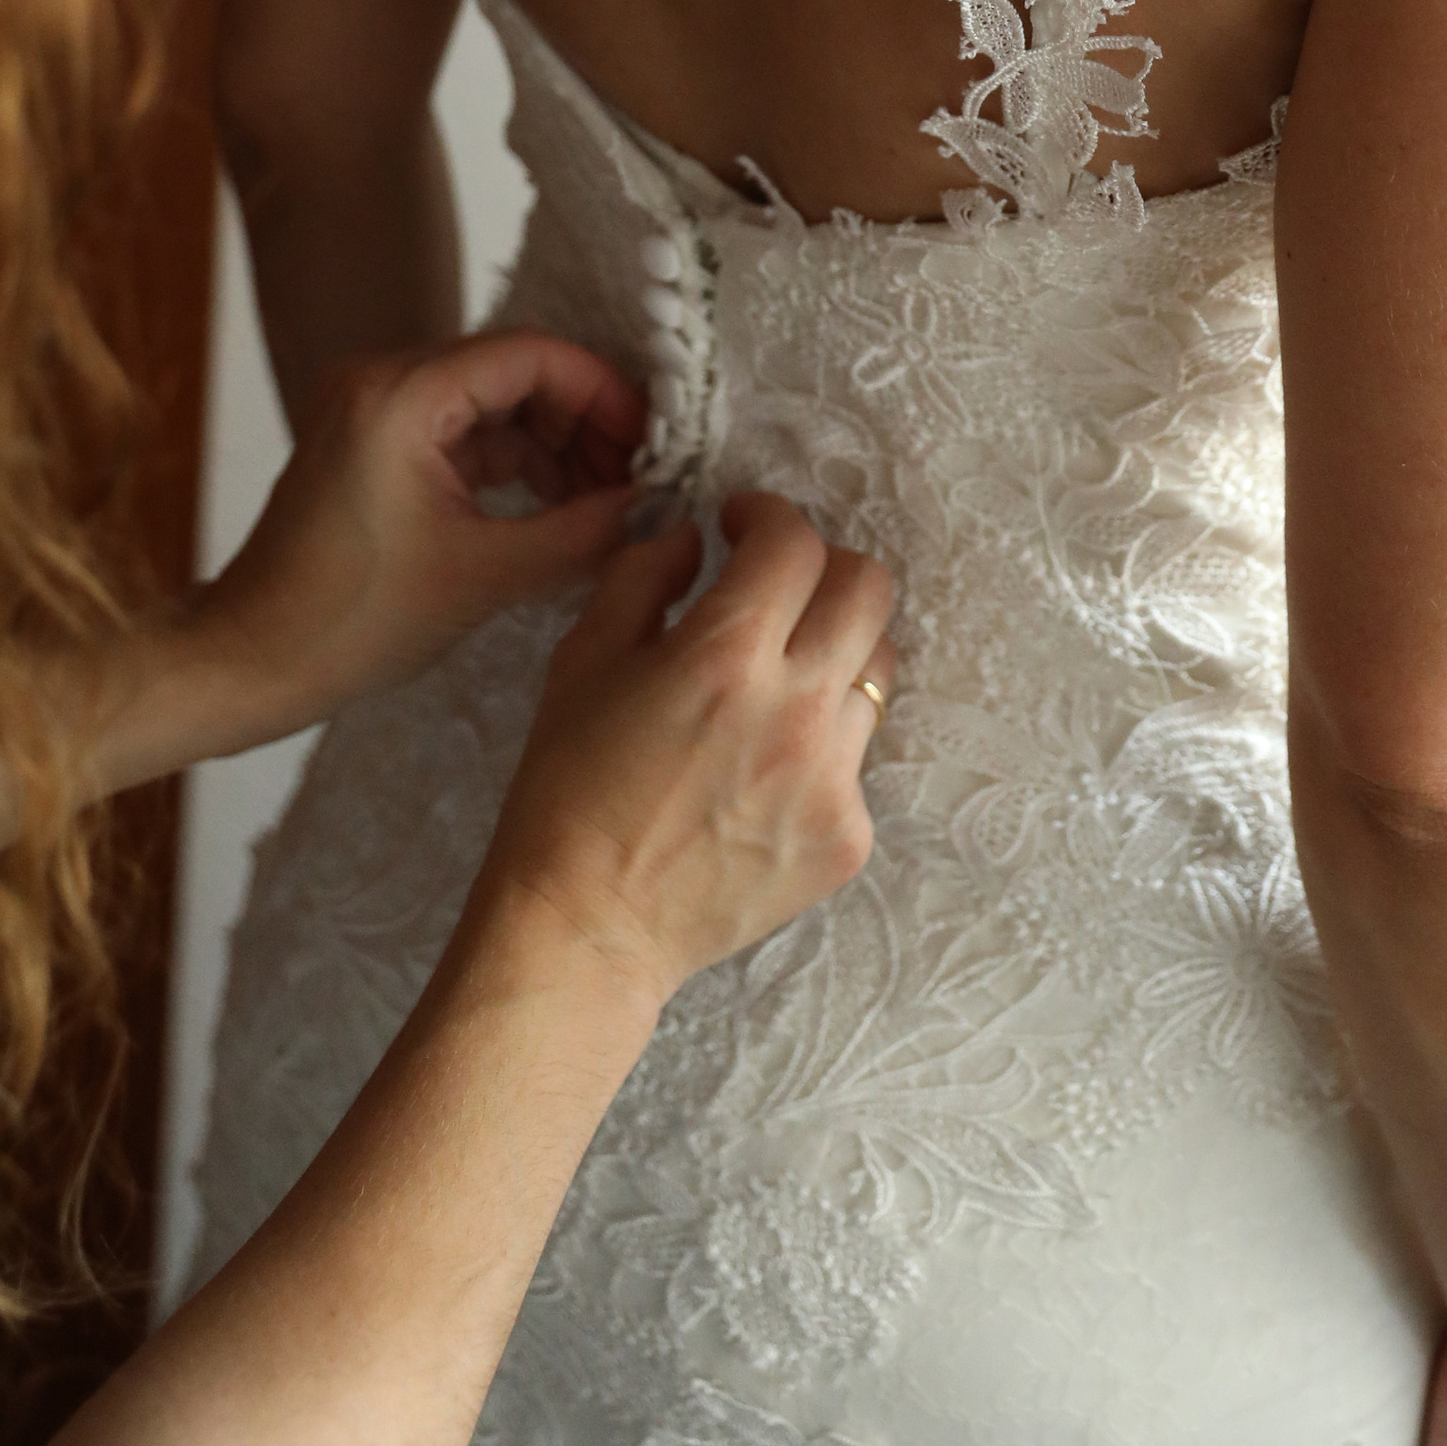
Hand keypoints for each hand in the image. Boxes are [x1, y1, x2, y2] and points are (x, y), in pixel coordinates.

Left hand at [166, 333, 648, 761]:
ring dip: (553, 444)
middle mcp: (382, 380)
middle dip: (584, 422)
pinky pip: (462, 430)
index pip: (532, 355)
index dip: (602, 393)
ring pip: (493, 401)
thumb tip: (652, 509)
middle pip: (515, 370)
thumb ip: (578, 534)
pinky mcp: (372, 442)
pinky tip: (558, 508)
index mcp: (401, 396)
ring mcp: (372, 408)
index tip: (652, 444)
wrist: (250, 660)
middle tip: (640, 479)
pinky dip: (512, 462)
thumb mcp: (483, 578)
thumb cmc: (348, 622)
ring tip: (607, 502)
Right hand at [470, 488, 896, 1005]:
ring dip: (832, 652)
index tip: (739, 527)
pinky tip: (765, 769)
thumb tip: (695, 540)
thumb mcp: (583, 658)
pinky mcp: (849, 838)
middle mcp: (799, 709)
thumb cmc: (569, 788)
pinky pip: (858, 758)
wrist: (588, 928)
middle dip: (824, 567)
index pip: (794, 542)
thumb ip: (643, 576)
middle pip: (870, 589)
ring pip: (877, 671)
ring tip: (777, 681)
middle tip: (779, 587)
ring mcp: (834, 779)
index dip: (766, 517)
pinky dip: (821, 743)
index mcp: (728, 654)